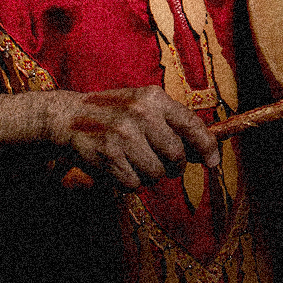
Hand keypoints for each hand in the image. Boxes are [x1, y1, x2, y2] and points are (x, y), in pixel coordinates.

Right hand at [48, 86, 218, 191]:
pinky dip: (130, 182)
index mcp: (153, 98)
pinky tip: (120, 167)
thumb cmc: (113, 111)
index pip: (191, 124)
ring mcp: (123, 135)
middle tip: (165, 164)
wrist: (68, 116)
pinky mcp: (108, 156)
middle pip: (176, 156)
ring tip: (137, 162)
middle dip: (175, 166)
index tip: (214, 162)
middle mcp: (140, 114)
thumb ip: (171, 121)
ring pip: (156, 173)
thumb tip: (202, 150)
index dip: (207, 146)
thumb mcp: (143, 103)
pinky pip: (134, 184)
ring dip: (150, 175)